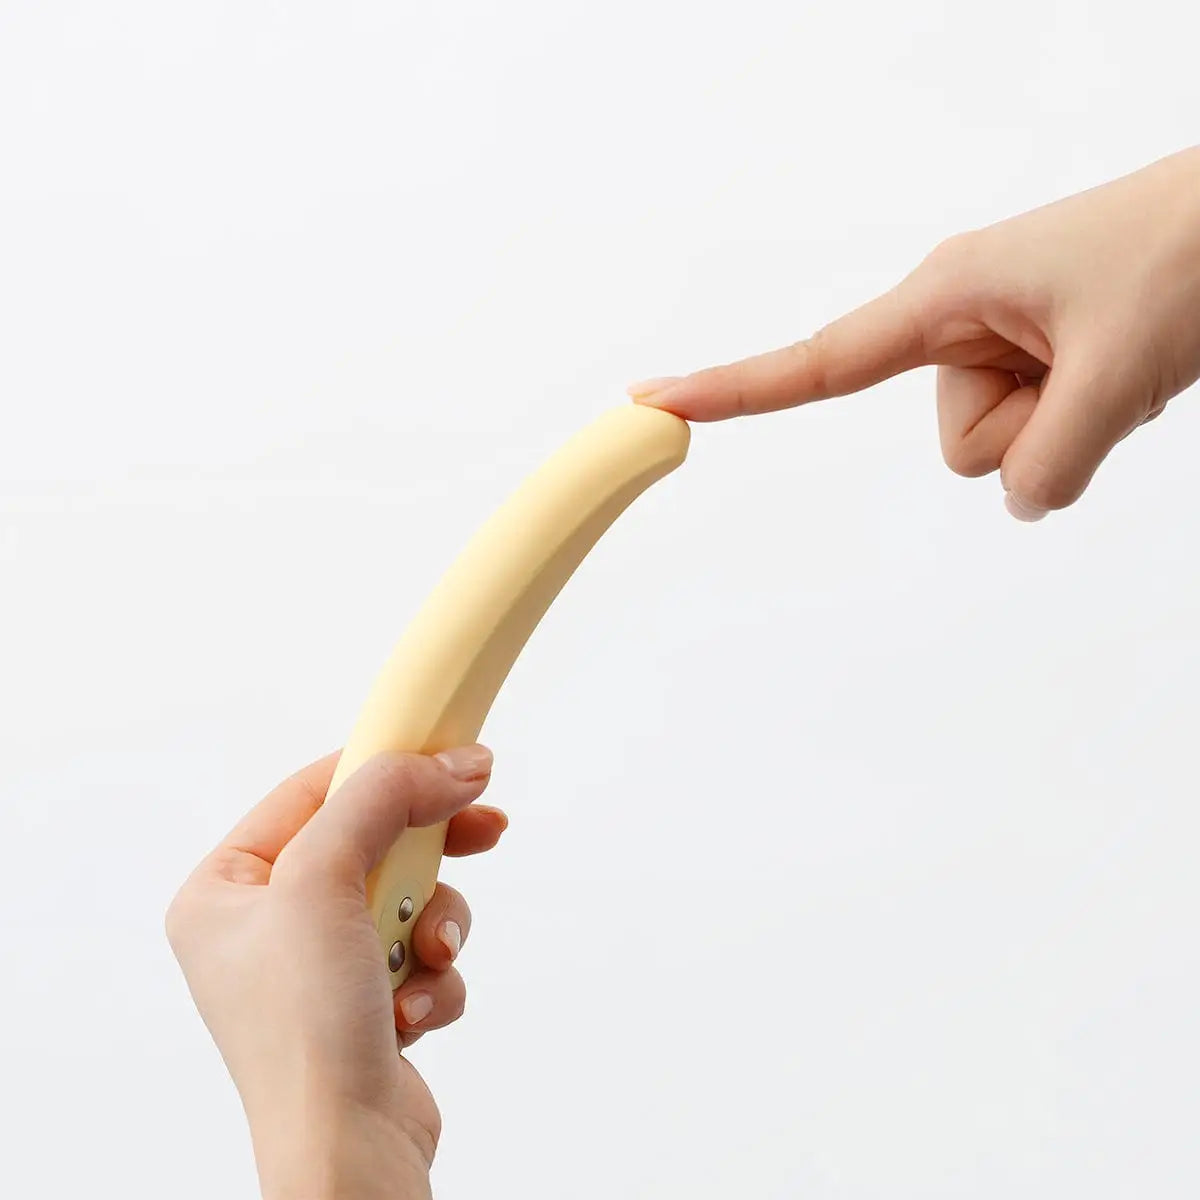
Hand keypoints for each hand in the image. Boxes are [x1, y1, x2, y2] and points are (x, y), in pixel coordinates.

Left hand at [166, 746, 504, 1199]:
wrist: (348, 1151)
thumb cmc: (304, 1032)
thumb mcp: (326, 879)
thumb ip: (385, 798)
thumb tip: (455, 762)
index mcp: (224, 891)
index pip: (310, 793)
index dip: (382, 768)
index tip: (448, 754)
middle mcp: (266, 927)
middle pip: (370, 841)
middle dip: (426, 847)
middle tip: (484, 823)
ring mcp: (317, 968)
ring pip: (409, 896)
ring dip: (435, 922)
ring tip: (431, 956)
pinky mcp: (365, 1003)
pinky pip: (422, 952)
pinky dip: (434, 975)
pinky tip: (415, 1011)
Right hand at [630, 145, 1199, 519]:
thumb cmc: (1188, 248)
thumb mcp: (1119, 366)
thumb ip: (1052, 460)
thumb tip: (1018, 502)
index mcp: (947, 295)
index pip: (820, 364)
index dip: (734, 391)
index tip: (654, 403)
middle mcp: (959, 322)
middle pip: (957, 444)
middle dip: (1032, 430)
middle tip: (1102, 363)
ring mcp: (999, 346)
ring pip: (1003, 450)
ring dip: (1070, 423)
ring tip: (1124, 355)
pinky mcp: (1035, 363)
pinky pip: (1040, 441)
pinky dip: (1088, 420)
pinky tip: (1128, 364)